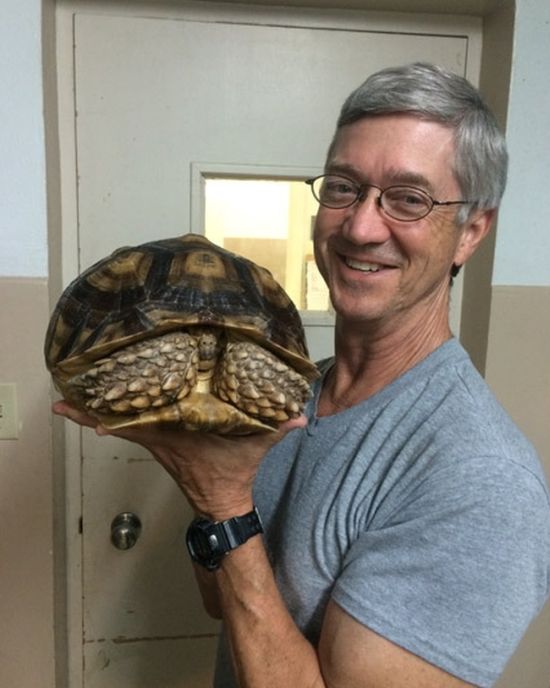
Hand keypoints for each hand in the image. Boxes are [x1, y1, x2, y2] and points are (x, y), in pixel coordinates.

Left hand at [52, 400, 305, 518]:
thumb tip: (300, 412)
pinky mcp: (157, 444)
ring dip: (94, 414)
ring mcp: (155, 443)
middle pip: (116, 425)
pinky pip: (127, 430)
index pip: (137, 427)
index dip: (109, 419)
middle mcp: (159, 439)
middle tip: (61, 396)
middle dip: (88, 412)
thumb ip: (277, 427)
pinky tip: (96, 412)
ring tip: (69, 395)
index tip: (82, 410)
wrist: (222, 501)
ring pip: (118, 426)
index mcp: (177, 437)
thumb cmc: (233, 472)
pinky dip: (109, 421)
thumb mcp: (256, 447)